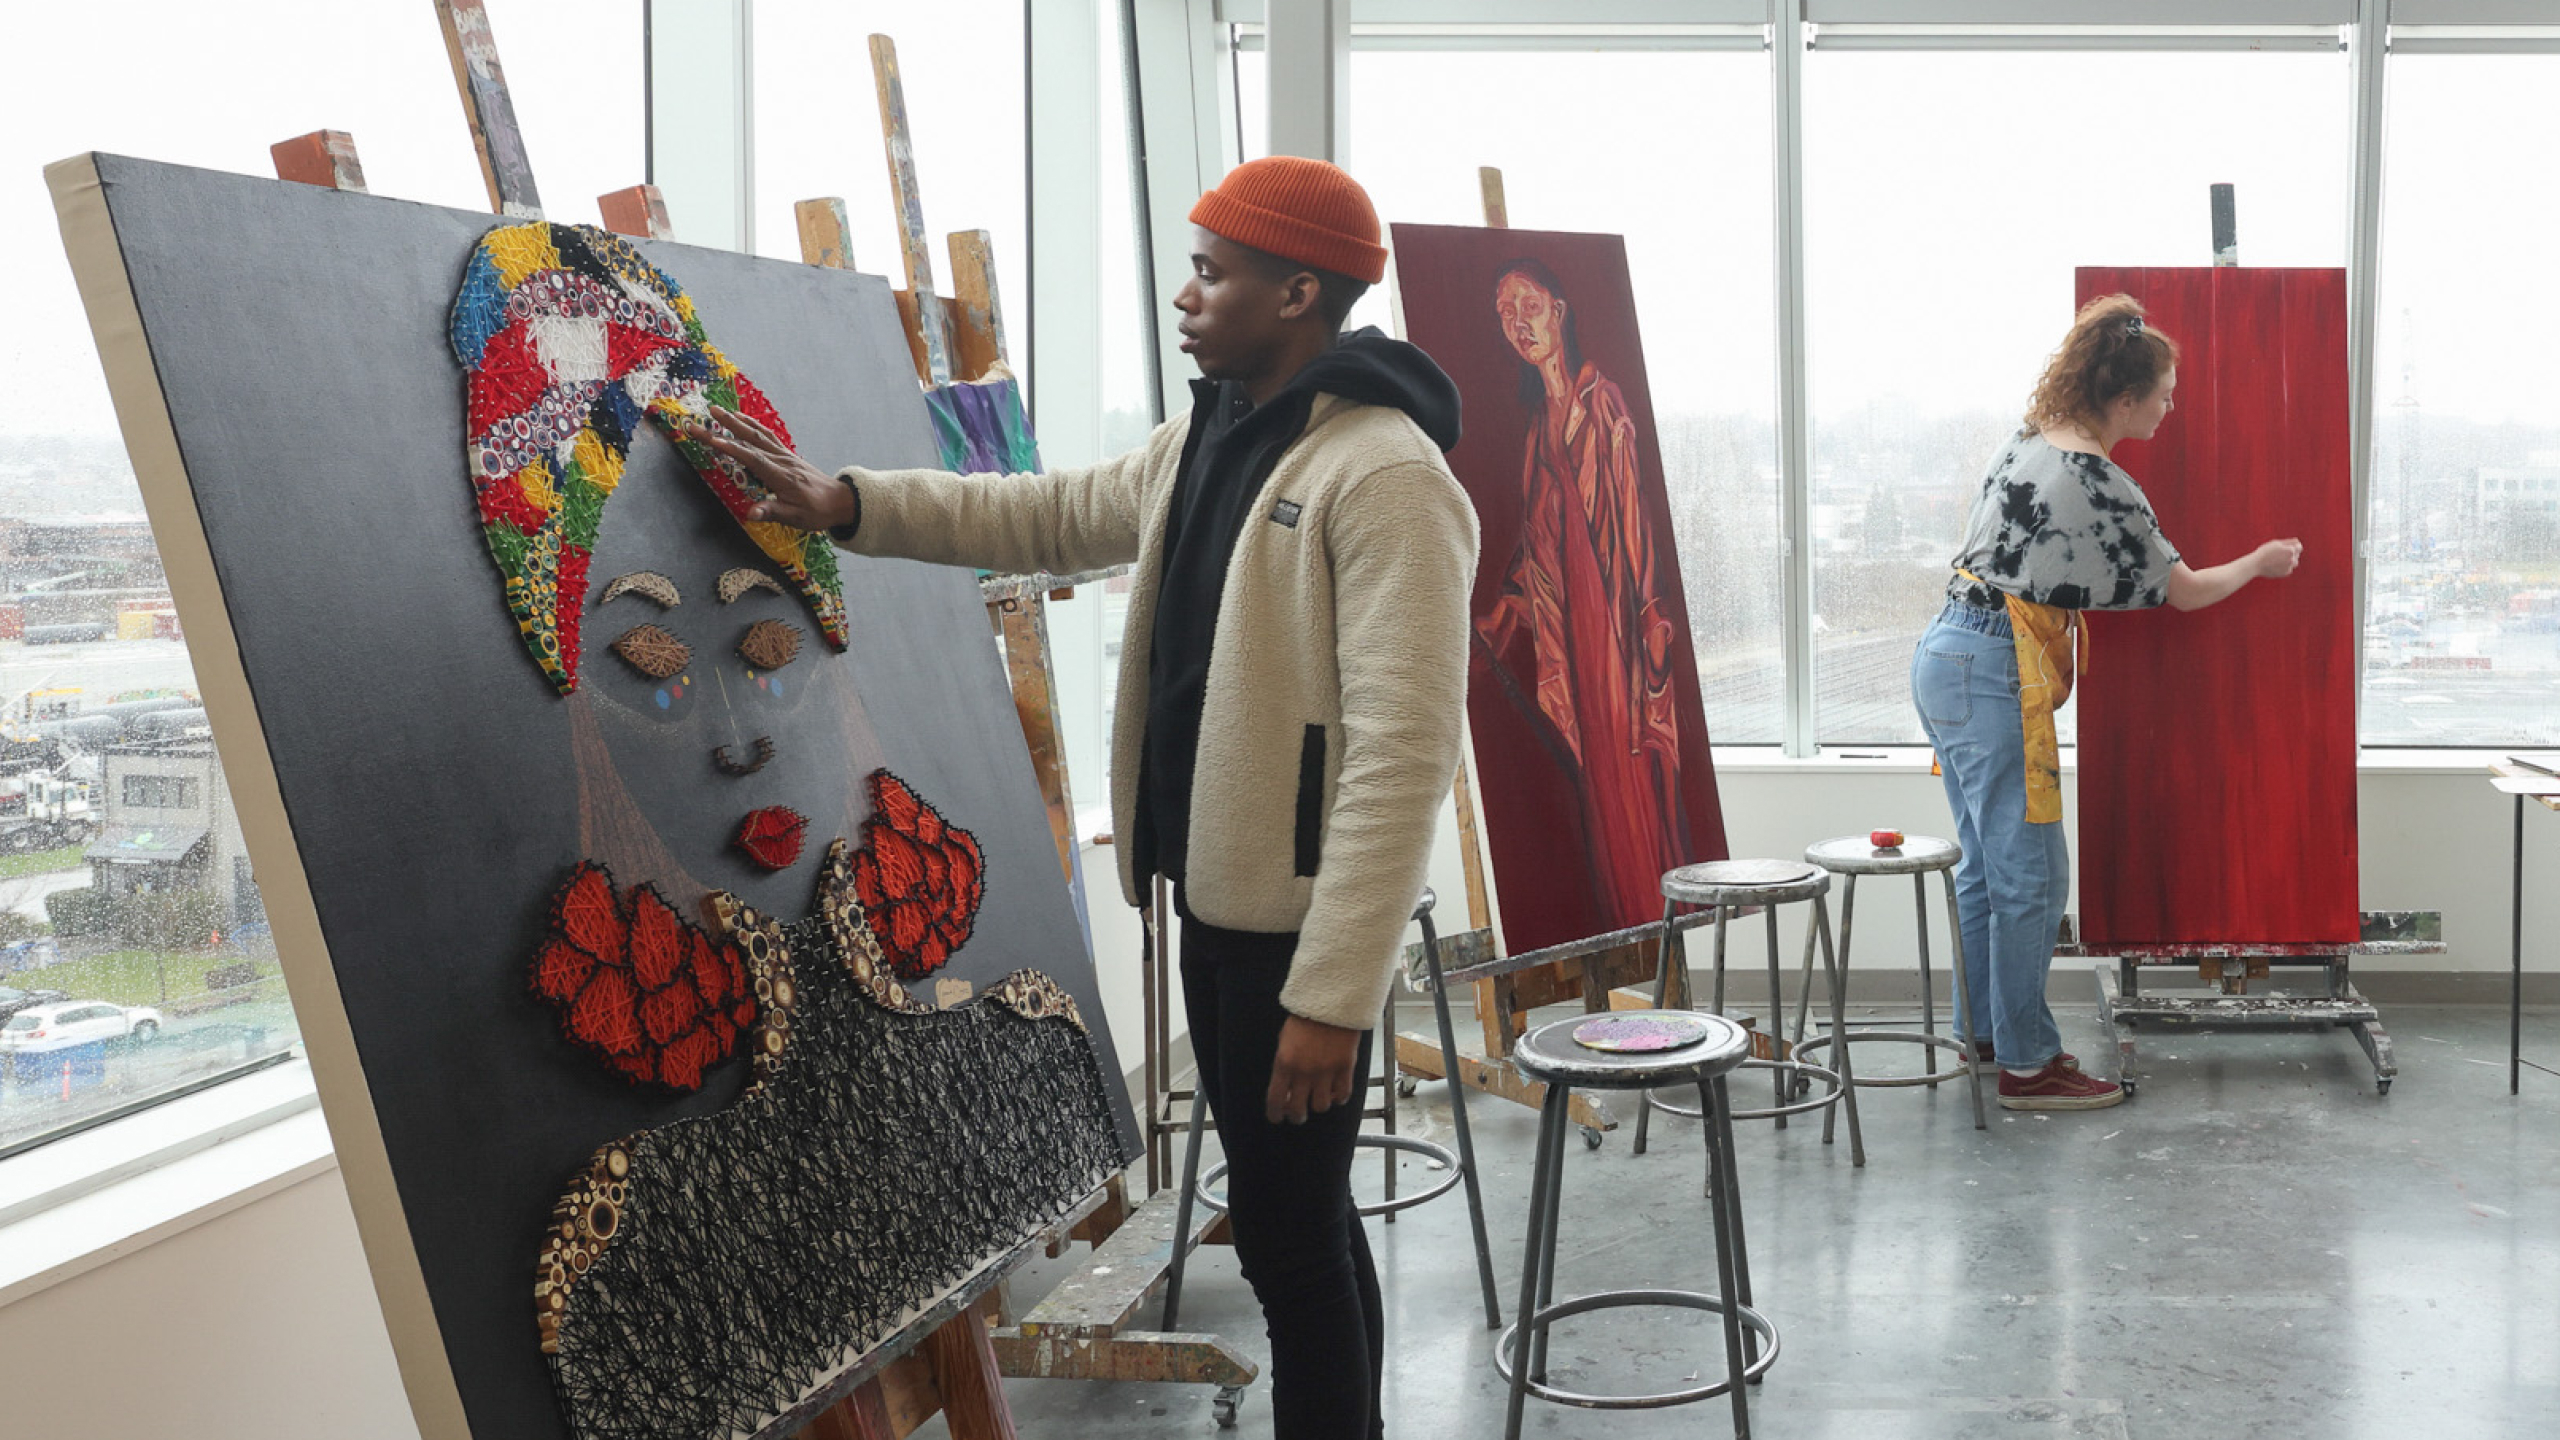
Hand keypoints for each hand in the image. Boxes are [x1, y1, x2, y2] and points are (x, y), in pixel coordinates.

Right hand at [678, 404, 856, 529]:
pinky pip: (767, 435)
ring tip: (717, 410)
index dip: (732, 449)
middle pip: (750, 440)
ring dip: (736, 421)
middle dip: (726, 427)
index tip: (712, 439)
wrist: (840, 501)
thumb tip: (750, 513)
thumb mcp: (795, 517)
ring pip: (757, 433)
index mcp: (781, 476)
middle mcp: (781, 461)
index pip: (753, 458)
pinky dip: (752, 424)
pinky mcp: (787, 454)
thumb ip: (772, 512)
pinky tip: (741, 418)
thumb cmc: (817, 511)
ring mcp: (784, 455)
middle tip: (705, 416)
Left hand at [1265, 1015, 1361, 1123]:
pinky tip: (1335, 1093)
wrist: (1331, 1003)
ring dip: (1318, 1105)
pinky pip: (1342, 1095)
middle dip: (1296, 1116)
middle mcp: (1304, 1072)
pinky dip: (1338, 1098)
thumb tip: (1285, 1089)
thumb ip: (1284, 1066)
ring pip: (1321, 1106)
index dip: (1275, 1114)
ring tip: (1318, 1099)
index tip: (1276, 1117)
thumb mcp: (1284, 1040)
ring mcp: (1326, 1071)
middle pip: (1298, 1110)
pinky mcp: (1345, 1068)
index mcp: (1284, 1063)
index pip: (1276, 1100)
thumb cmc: (1305, 1019)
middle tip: (1297, 1115)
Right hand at [2252, 537, 2303, 578]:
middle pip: (2296, 555)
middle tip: (2277, 554)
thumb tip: (2297, 541)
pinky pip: (2288, 568)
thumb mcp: (2276, 543)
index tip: (2285, 547)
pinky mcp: (2286, 573)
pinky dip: (2284, 567)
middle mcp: (2292, 559)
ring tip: (2277, 560)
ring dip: (2288, 560)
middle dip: (2290, 553)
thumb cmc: (2264, 551)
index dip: (2292, 546)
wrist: (2256, 565)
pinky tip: (2275, 565)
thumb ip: (2288, 542)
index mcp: (2291, 550)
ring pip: (2294, 562)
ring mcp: (2289, 567)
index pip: (2299, 547)